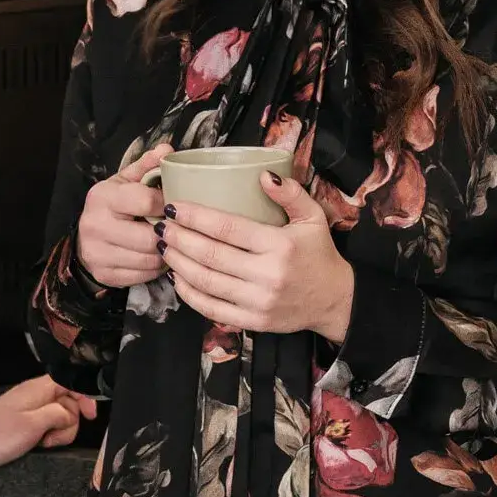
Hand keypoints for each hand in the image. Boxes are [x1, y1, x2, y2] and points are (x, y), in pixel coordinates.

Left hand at [0, 378, 88, 476]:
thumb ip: (59, 414)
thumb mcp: (34, 424)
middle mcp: (34, 396)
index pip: (71, 383)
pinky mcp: (23, 423)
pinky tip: (38, 445)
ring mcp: (28, 410)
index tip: (90, 417)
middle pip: (68, 402)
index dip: (85, 398)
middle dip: (69, 422)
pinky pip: (45, 426)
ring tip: (43, 442)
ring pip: (58, 417)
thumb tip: (72, 412)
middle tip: (52, 436)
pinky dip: (47, 436)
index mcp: (37, 389)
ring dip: (58, 432)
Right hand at [77, 166, 166, 288]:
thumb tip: (167, 149)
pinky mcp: (105, 274)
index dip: (168, 204)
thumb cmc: (112, 207)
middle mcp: (96, 225)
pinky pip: (144, 276)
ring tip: (172, 244)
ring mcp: (98, 253)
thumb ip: (146, 166)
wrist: (84, 241)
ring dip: (166, 254)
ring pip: (149, 260)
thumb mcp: (125, 183)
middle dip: (168, 235)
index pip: (145, 201)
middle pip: (149, 238)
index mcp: (103, 197)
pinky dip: (157, 269)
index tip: (175, 206)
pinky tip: (159, 258)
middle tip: (177, 230)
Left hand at [162, 171, 355, 342]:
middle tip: (161, 226)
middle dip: (179, 239)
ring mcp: (258, 302)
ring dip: (178, 264)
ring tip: (163, 247)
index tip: (173, 206)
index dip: (195, 216)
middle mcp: (267, 275)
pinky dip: (190, 294)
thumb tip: (263, 174)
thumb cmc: (319, 254)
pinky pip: (212, 309)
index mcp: (280, 245)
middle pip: (210, 255)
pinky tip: (177, 278)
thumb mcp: (314, 217)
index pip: (227, 228)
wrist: (335, 300)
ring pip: (206, 282)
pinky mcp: (253, 322)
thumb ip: (291, 193)